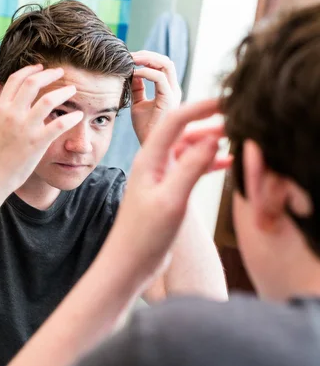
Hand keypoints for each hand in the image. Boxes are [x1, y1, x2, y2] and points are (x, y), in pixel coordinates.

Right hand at [0, 65, 82, 194]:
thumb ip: (3, 111)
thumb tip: (6, 98)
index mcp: (1, 109)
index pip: (15, 80)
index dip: (29, 70)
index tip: (40, 67)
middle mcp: (12, 114)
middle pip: (33, 83)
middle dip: (49, 74)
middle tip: (60, 72)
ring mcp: (25, 128)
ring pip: (48, 100)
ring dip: (63, 92)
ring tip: (72, 89)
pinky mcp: (37, 142)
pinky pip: (59, 124)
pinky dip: (71, 117)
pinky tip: (78, 115)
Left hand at [106, 99, 231, 283]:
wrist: (128, 265)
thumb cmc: (143, 237)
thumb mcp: (171, 201)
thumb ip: (191, 168)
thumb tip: (212, 137)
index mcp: (149, 160)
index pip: (176, 120)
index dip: (201, 107)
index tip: (227, 100)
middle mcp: (154, 164)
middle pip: (183, 131)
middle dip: (209, 122)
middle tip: (237, 120)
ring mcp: (161, 177)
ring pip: (189, 150)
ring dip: (210, 143)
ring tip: (237, 140)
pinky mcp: (167, 192)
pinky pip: (190, 169)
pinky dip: (208, 163)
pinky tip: (227, 164)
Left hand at [131, 50, 181, 143]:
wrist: (149, 146)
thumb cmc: (145, 128)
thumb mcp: (138, 103)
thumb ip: (138, 88)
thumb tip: (133, 71)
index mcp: (169, 90)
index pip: (162, 65)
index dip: (146, 58)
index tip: (128, 58)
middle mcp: (174, 90)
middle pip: (165, 60)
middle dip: (146, 54)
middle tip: (128, 55)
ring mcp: (173, 94)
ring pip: (166, 64)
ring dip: (146, 58)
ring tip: (130, 60)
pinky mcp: (169, 100)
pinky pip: (160, 78)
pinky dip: (145, 72)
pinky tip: (132, 73)